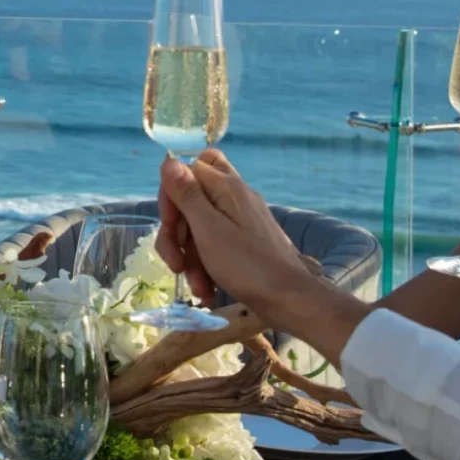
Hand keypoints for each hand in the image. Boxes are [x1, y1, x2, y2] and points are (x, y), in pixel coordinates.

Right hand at [156, 147, 315, 317]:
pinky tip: (206, 288)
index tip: (170, 226)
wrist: (291, 300)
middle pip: (190, 201)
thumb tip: (168, 160)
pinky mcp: (246, 241)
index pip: (186, 171)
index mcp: (226, 186)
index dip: (171, 197)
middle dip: (176, 234)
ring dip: (190, 257)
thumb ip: (187, 194)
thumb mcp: (208, 229)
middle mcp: (235, 196)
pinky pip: (216, 244)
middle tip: (176, 263)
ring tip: (197, 285)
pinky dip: (206, 264)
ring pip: (200, 227)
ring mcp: (242, 219)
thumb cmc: (246, 264)